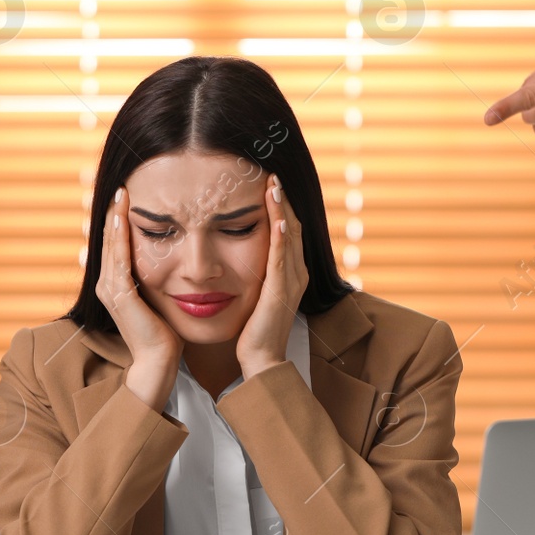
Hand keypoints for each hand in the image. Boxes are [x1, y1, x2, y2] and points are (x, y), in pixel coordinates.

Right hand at [96, 186, 181, 410]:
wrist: (159, 363)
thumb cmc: (164, 334)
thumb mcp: (158, 298)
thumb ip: (158, 279)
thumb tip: (172, 259)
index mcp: (115, 283)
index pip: (116, 242)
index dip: (119, 217)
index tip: (129, 192)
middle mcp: (107, 283)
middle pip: (108, 238)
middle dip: (114, 210)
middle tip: (121, 183)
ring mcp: (110, 289)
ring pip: (110, 244)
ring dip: (114, 217)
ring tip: (121, 192)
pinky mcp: (119, 295)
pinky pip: (118, 259)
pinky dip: (119, 236)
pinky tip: (123, 217)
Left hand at [236, 176, 307, 379]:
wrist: (262, 360)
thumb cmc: (255, 330)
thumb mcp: (256, 293)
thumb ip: (254, 273)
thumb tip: (237, 254)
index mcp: (290, 272)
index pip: (287, 230)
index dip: (281, 206)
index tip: (269, 183)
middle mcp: (296, 272)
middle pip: (292, 227)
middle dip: (283, 200)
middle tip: (273, 174)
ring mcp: (291, 281)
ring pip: (289, 237)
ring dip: (282, 209)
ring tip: (274, 185)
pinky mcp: (281, 291)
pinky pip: (282, 258)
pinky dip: (280, 237)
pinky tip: (277, 219)